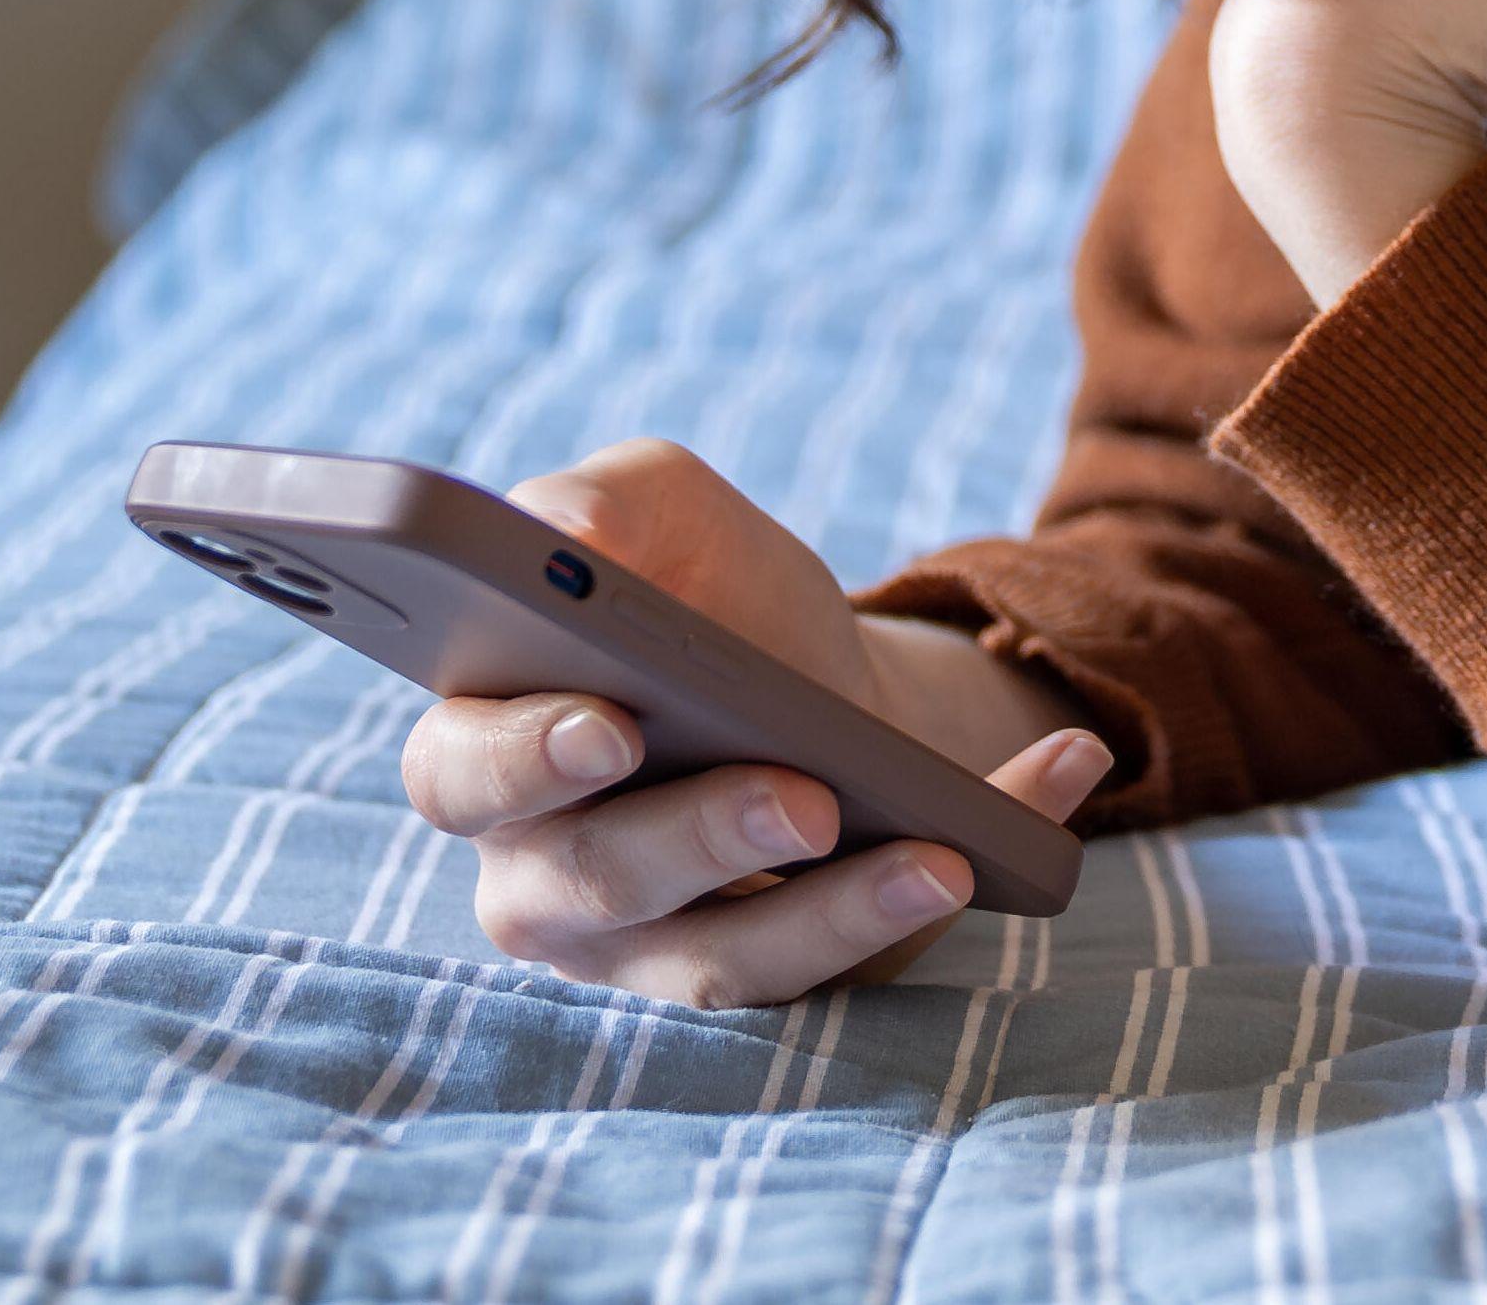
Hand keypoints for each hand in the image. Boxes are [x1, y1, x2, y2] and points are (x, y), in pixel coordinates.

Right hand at [401, 438, 1107, 1003]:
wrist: (823, 676)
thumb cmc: (705, 598)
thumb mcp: (664, 517)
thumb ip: (602, 504)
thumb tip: (559, 532)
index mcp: (485, 751)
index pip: (459, 776)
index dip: (522, 761)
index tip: (610, 726)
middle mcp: (548, 876)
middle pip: (599, 883)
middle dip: (704, 838)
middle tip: (804, 794)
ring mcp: (655, 953)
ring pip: (723, 961)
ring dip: (836, 911)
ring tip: (936, 854)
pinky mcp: (771, 981)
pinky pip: (846, 965)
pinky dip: (938, 896)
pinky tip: (1027, 809)